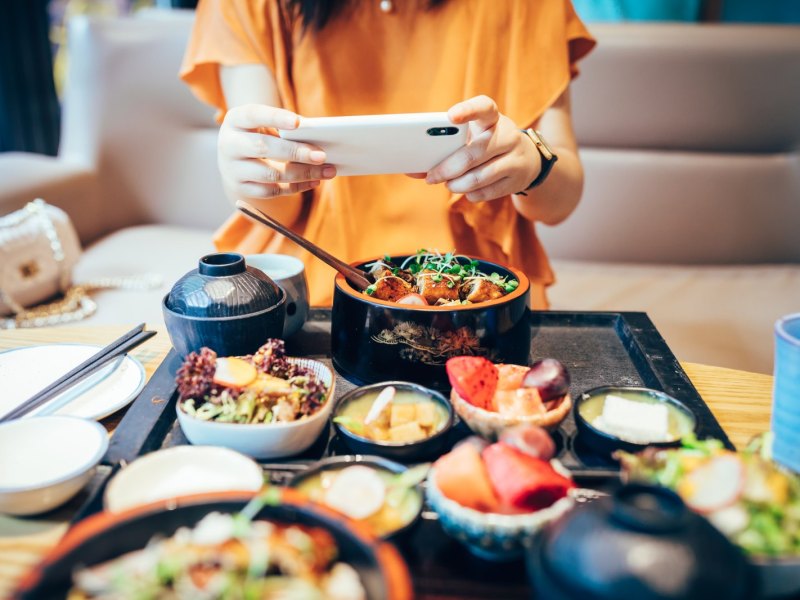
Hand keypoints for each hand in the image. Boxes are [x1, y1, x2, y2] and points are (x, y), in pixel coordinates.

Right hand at [218, 104, 335, 199]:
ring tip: (327, 171)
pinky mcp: (241, 189)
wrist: (235, 159)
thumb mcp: (265, 124)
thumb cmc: (258, 135)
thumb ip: (286, 128)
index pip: (253, 115)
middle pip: (263, 147)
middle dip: (296, 152)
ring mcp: (232, 169)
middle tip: (322, 156)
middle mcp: (228, 144)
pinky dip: (296, 187)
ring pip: (270, 174)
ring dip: (302, 173)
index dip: (275, 117)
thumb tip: (317, 141)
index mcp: (235, 120)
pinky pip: (271, 191)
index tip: (298, 123)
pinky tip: (314, 181)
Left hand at [425, 96, 540, 201]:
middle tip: (431, 177)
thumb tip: (413, 171)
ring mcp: (516, 159)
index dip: (468, 110)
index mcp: (493, 118)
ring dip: (456, 185)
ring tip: (447, 184)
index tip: (451, 116)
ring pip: (478, 178)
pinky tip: (465, 189)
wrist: (527, 159)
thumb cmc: (487, 143)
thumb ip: (446, 147)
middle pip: (473, 154)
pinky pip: (486, 192)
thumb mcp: (473, 136)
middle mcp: (508, 136)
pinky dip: (470, 194)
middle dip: (447, 169)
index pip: (483, 107)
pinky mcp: (517, 181)